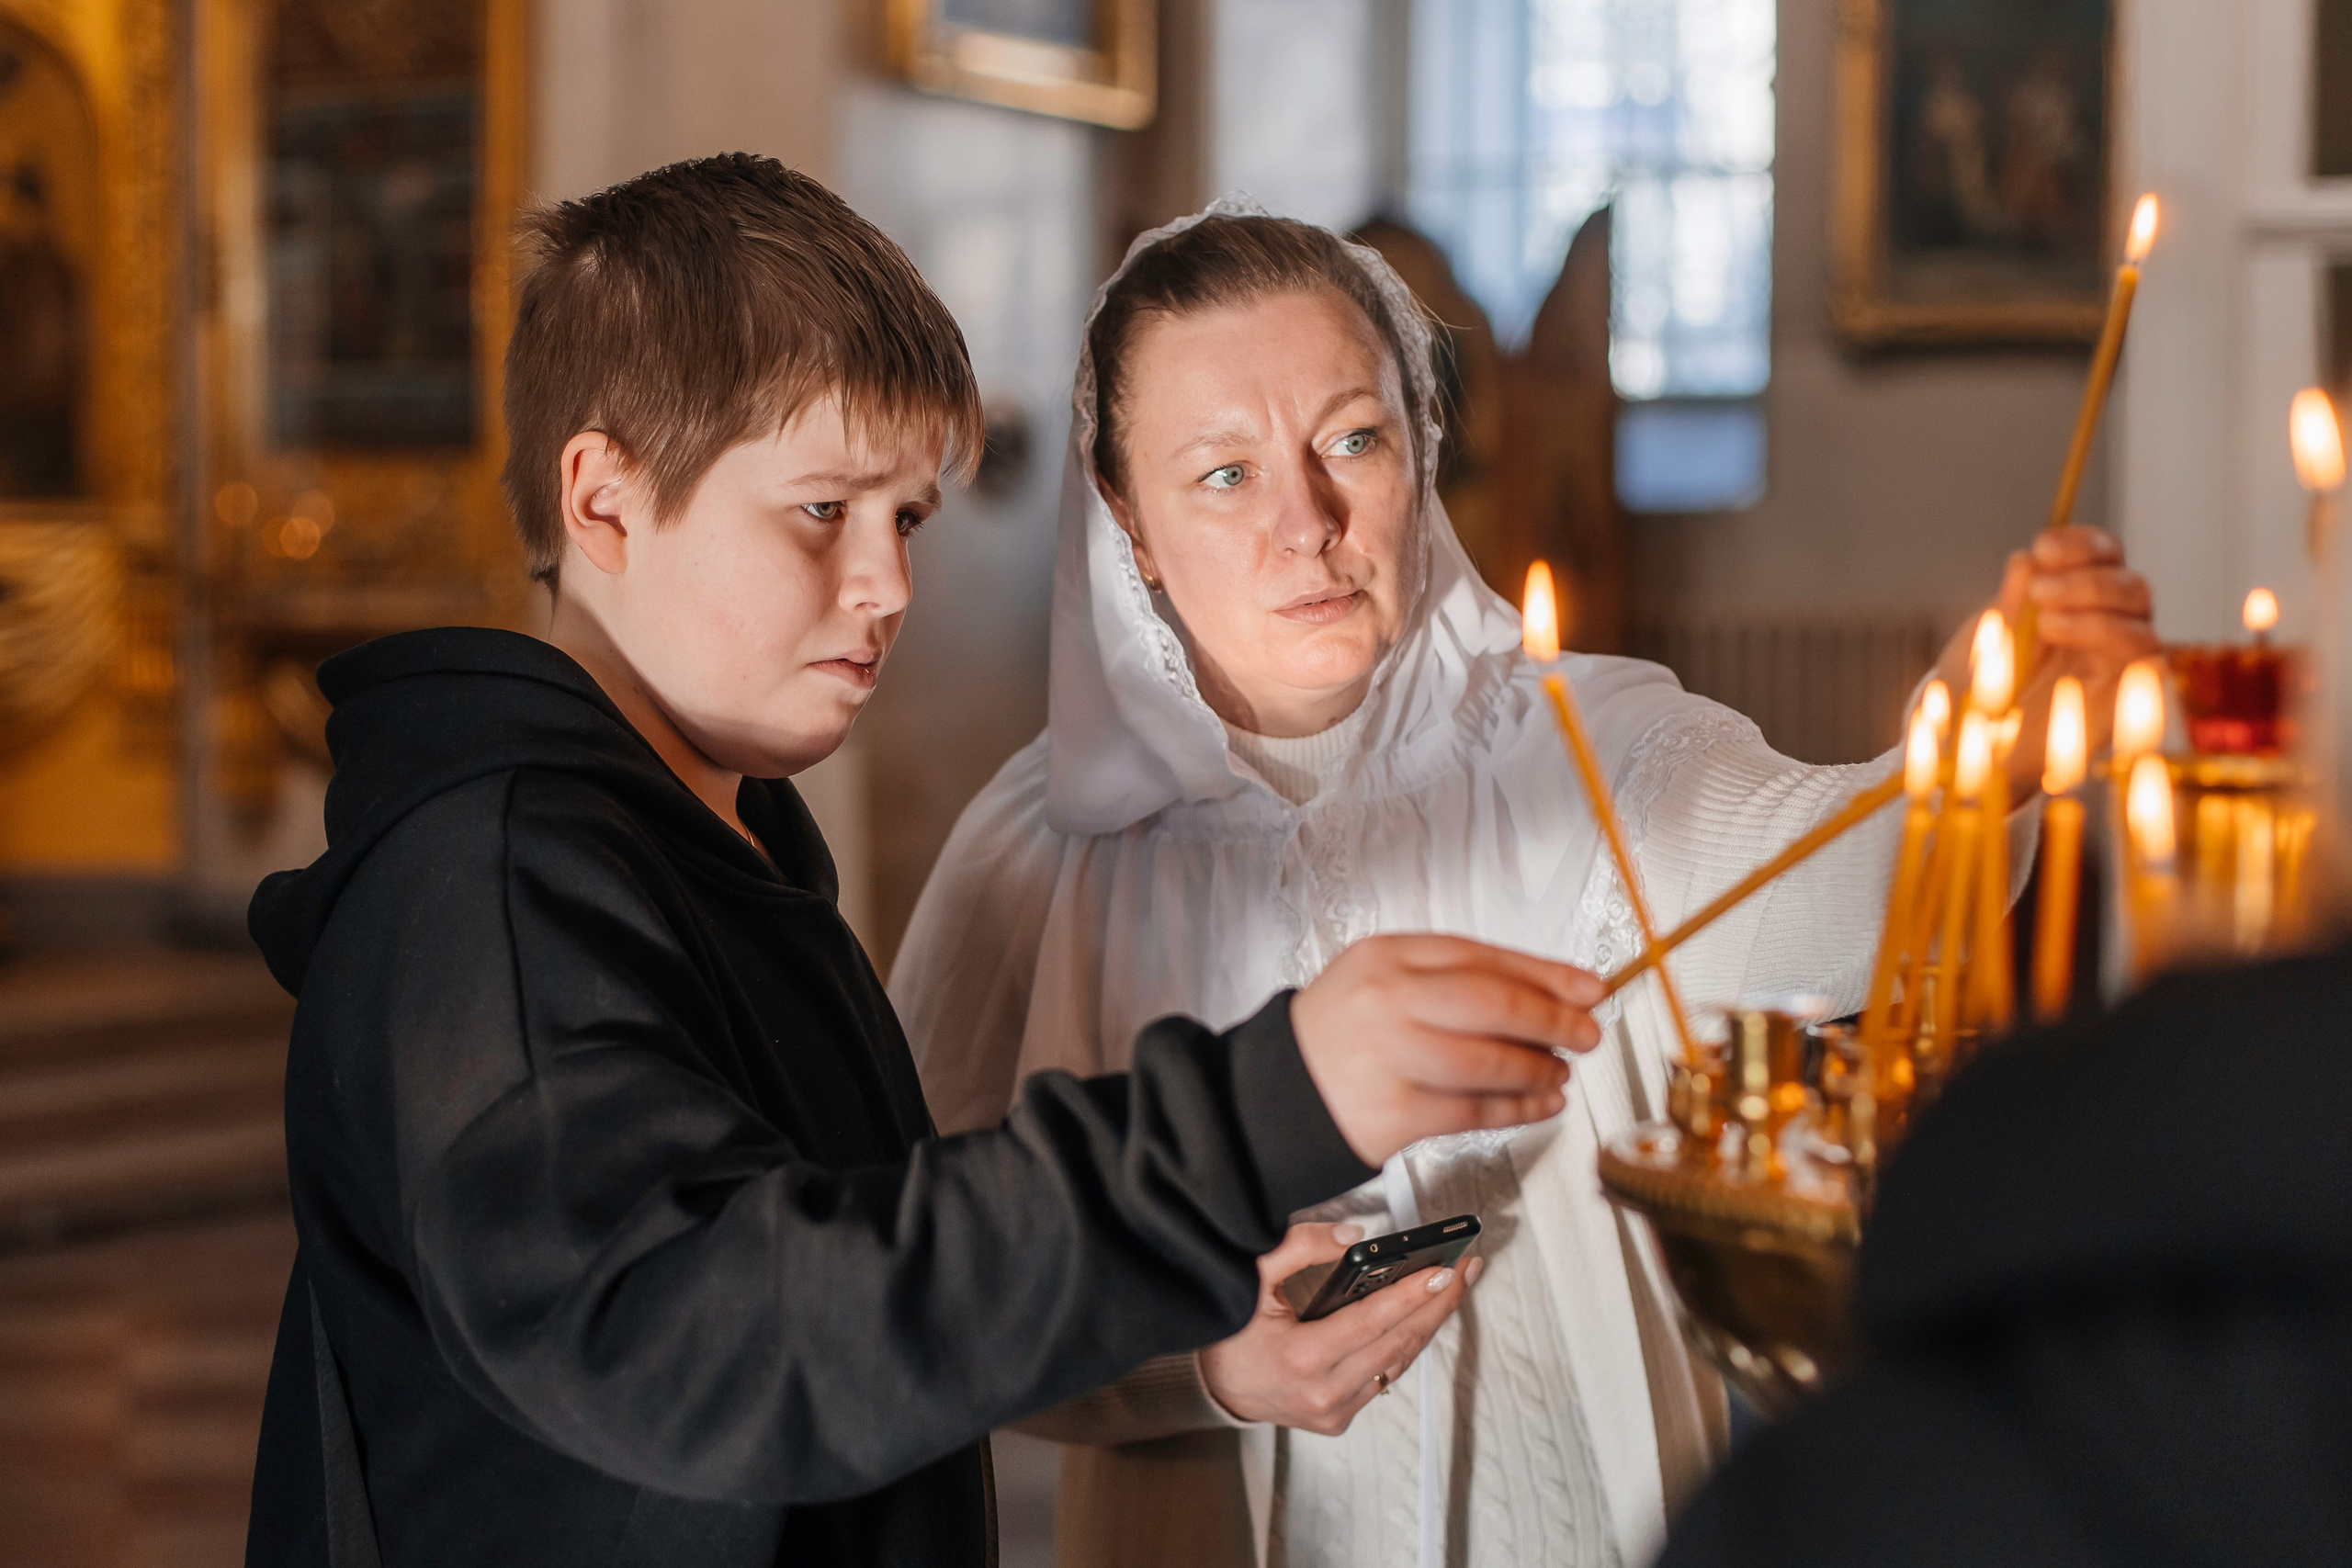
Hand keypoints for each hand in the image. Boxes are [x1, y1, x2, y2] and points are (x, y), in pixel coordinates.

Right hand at [1198, 1221, 1480, 1435]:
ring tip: (1453, 1288)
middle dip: (1436, 1303)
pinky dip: (1403, 1346)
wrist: (1215, 1390)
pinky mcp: (1340, 1419)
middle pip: (1397, 1343)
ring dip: (1427, 1324)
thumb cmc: (1230, 1331)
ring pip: (1397, 1363)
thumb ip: (1298, 1247)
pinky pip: (1383, 1378)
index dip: (1412, 1295)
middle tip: (1466, 1270)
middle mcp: (1324, 1392)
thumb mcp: (1251, 1277)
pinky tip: (1421, 1318)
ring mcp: (1334, 1411)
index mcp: (1302, 1358)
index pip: (1372, 1321)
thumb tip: (1353, 1236)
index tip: (1445, 1271)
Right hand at [1291, 933, 1600, 1166]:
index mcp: (1387, 956)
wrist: (1275, 1093)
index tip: (1588, 988)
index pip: (1482, 956)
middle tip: (1586, 1031)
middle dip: (1553, 1020)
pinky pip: (1475, 1109)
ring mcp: (1390, 1055)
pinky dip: (1518, 1108)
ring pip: (1490, 1060)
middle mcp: (1388, 1000)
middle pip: (1493, 1002)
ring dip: (1538, 1068)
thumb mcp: (1383, 982)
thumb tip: (1550, 991)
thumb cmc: (1338, 1037)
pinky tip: (1539, 1103)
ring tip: (1559, 1070)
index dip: (1546, 974)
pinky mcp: (1395, 1110)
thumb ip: (1456, 980)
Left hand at [1931, 525, 2158, 791]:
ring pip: (2140, 618)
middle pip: (2129, 583)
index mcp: (2074, 597)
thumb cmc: (1977, 688)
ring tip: (2045, 623)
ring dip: (2096, 611)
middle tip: (2041, 590)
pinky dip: (2119, 642)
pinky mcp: (2127, 694)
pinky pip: (2148, 659)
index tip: (2042, 548)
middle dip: (2088, 578)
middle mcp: (2107, 623)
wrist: (1972, 747)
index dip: (2080, 544)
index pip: (2101, 555)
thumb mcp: (1985, 639)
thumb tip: (2026, 559)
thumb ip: (2009, 602)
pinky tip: (2075, 643)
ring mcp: (2119, 659)